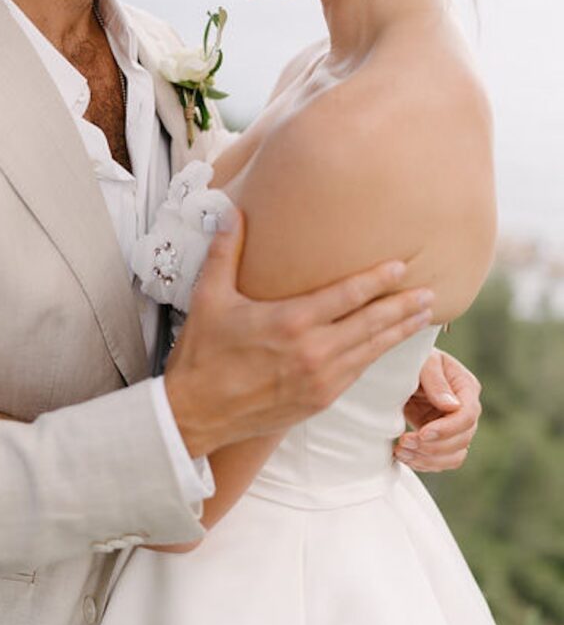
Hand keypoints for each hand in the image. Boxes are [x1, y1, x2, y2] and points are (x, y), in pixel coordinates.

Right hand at [165, 211, 434, 458]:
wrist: (196, 414)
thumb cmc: (202, 354)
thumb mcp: (209, 297)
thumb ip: (226, 251)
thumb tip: (231, 210)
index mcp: (290, 322)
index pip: (347, 295)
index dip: (377, 279)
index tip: (401, 265)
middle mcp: (313, 352)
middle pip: (371, 324)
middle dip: (403, 306)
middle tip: (430, 292)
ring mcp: (320, 380)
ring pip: (371, 351)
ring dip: (399, 333)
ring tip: (424, 317)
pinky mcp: (318, 401)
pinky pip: (358, 374)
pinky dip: (377, 356)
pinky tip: (387, 346)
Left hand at [395, 349, 481, 471]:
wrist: (396, 368)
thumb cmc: (411, 358)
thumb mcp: (422, 362)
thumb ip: (435, 380)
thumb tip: (452, 407)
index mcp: (466, 386)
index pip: (467, 415)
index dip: (447, 429)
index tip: (422, 433)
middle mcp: (465, 409)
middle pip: (462, 439)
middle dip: (432, 446)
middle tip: (404, 443)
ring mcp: (454, 426)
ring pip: (454, 456)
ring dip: (427, 459)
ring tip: (401, 451)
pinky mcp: (440, 438)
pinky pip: (441, 460)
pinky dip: (424, 463)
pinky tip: (404, 456)